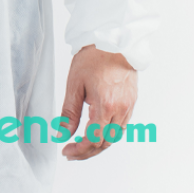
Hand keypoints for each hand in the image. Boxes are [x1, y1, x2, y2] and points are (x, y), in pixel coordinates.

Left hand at [59, 46, 136, 160]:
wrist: (115, 39)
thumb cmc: (94, 57)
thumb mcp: (75, 85)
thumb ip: (68, 114)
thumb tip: (61, 134)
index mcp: (105, 105)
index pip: (93, 140)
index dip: (79, 150)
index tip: (67, 152)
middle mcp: (120, 109)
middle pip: (106, 143)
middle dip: (88, 152)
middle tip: (72, 152)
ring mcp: (129, 106)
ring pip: (115, 137)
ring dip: (99, 144)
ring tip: (82, 144)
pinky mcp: (132, 101)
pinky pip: (121, 126)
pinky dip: (109, 133)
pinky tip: (97, 130)